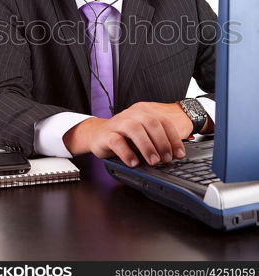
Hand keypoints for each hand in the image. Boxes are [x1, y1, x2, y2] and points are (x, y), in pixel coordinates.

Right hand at [63, 101, 192, 167]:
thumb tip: (174, 154)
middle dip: (162, 142)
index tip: (179, 154)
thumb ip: (156, 141)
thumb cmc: (123, 137)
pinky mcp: (106, 134)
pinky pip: (117, 142)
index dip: (173, 138)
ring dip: (147, 146)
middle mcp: (132, 115)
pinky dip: (127, 153)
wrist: (96, 134)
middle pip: (151, 123)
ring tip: (153, 161)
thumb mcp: (142, 136)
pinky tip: (134, 162)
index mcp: (143, 113)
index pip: (163, 121)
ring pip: (134, 129)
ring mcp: (118, 123)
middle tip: (166, 159)